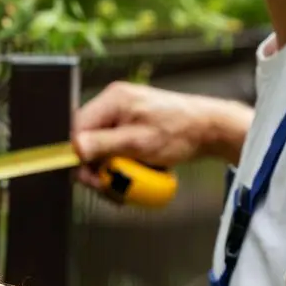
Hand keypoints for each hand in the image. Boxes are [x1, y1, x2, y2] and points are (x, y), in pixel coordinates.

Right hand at [72, 81, 252, 188]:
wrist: (210, 129)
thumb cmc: (181, 131)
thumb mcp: (139, 142)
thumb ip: (104, 144)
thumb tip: (75, 149)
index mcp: (113, 100)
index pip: (78, 128)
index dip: (77, 155)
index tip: (89, 176)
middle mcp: (114, 104)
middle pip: (87, 140)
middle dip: (96, 167)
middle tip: (108, 186)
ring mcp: (123, 115)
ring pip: (101, 148)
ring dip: (110, 170)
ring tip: (126, 185)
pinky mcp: (131, 127)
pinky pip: (115, 148)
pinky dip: (121, 165)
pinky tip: (134, 175)